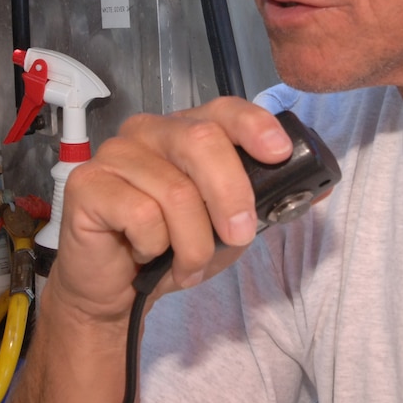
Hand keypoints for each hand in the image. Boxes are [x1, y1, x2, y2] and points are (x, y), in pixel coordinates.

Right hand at [48, 97, 293, 322]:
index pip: (222, 110)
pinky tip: (144, 254)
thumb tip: (315, 190)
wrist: (116, 293)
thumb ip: (263, 204)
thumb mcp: (228, 228)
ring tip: (185, 265)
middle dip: (230, 196)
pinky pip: (139, 212)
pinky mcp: (87, 184)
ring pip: (175, 191)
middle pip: (200, 141)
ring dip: (191, 242)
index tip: (278, 154)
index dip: (253, 126)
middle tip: (238, 236)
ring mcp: (114, 154)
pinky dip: (153, 246)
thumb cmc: (169, 251)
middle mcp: (148, 132)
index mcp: (184, 132)